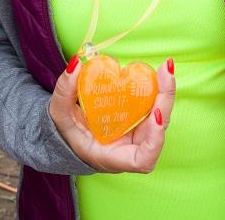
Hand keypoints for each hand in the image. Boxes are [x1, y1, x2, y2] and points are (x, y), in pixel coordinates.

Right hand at [49, 57, 176, 173]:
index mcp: (112, 156)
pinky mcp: (137, 120)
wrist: (68, 132)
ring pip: (159, 117)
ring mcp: (135, 134)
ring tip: (165, 70)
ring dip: (165, 94)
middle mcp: (129, 147)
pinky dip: (157, 91)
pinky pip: (152, 107)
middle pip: (157, 131)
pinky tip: (159, 73)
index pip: (142, 161)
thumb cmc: (65, 131)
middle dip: (165, 103)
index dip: (155, 142)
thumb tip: (76, 64)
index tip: (156, 116)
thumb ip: (64, 91)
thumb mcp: (59, 113)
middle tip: (165, 75)